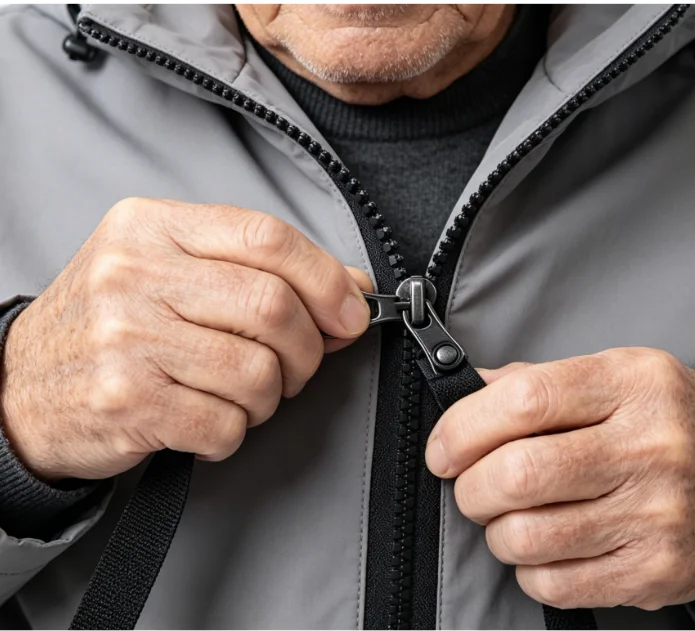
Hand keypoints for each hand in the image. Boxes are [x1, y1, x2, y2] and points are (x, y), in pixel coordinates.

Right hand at [0, 198, 370, 480]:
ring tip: (241, 396)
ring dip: (269, 398)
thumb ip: (258, 269)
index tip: (349, 313)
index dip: (326, 279)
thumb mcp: (172, 271)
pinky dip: (232, 433)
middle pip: (273, 307)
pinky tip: (207, 420)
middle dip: (307, 350)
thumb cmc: (109, 325)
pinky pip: (225, 425)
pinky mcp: (127, 400)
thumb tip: (349, 287)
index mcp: (155, 227)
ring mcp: (127, 337)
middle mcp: (136, 273)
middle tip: (296, 365)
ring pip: (258, 373)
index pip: (266, 236)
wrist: (20, 386)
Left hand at [426, 348, 694, 609]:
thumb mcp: (626, 375)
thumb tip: (474, 389)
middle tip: (469, 483)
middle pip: (518, 473)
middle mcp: (647, 447)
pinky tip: (543, 547)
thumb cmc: (684, 424)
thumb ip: (546, 379)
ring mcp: (654, 515)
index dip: (464, 426)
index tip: (444, 445)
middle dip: (469, 485)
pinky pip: (555, 583)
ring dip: (494, 530)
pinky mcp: (654, 571)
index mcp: (632, 385)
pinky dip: (528, 568)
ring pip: (527, 536)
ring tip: (507, 516)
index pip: (525, 401)